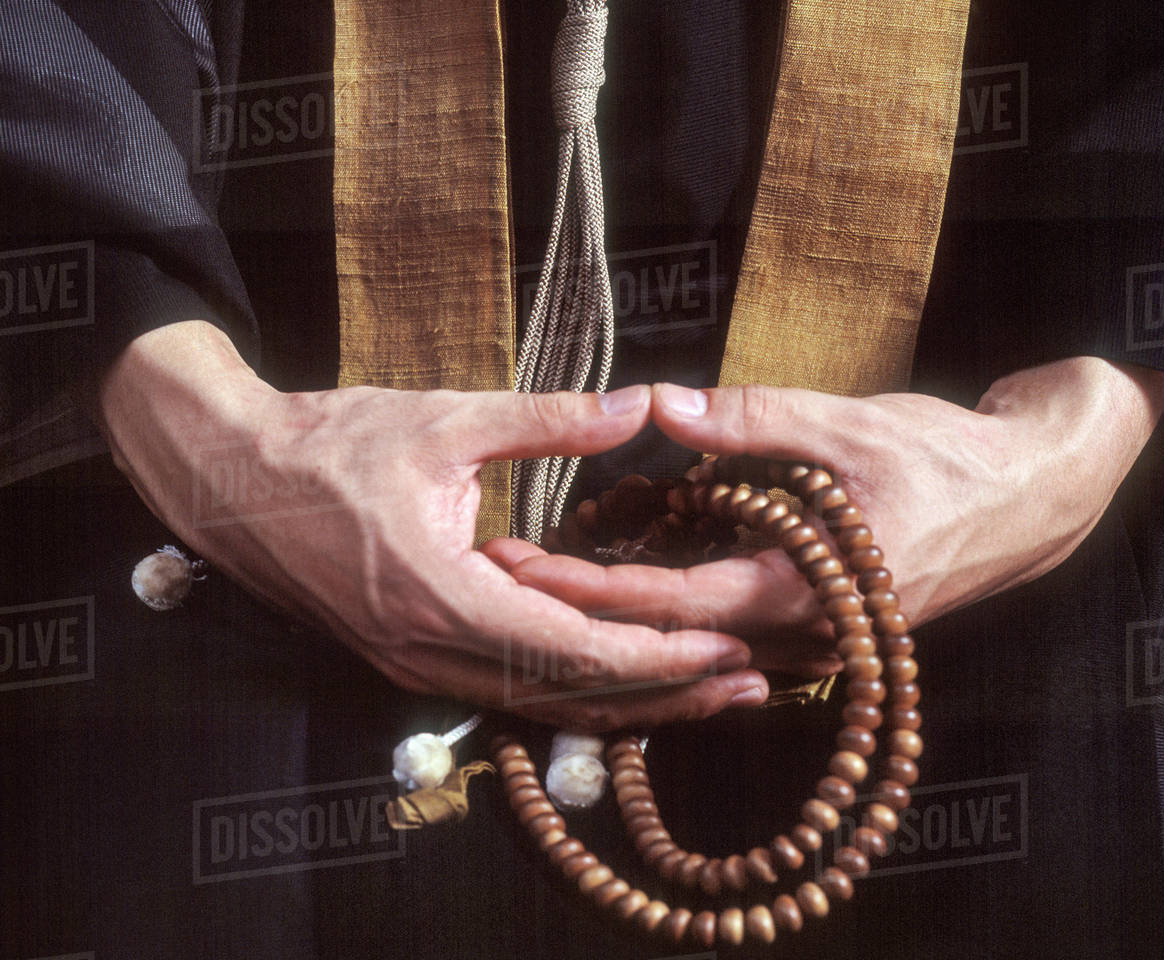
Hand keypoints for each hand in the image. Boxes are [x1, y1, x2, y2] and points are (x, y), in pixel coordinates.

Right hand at [96, 321, 768, 728]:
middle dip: (664, 696)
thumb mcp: (445, 421)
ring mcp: (415, 666)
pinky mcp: (410, 659)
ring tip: (706, 694)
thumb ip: (549, 420)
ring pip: (540, 707)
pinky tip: (621, 679)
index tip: (728, 647)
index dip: (659, 655)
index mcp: (445, 597)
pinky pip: (507, 692)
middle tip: (748, 686)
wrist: (230, 478)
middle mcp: (432, 652)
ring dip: (626, 704)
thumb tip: (639, 404)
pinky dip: (572, 691)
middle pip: (568, 698)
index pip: (575, 648)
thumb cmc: (330, 445)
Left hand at [502, 358, 1163, 674]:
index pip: (675, 601)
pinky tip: (628, 573)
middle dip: (587, 607)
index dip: (594, 587)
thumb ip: (750, 419)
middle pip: (672, 633)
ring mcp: (809, 638)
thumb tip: (659, 403)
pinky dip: (672, 606)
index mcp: (807, 593)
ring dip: (624, 611)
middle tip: (506, 574)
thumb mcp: (848, 425)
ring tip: (549, 575)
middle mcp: (802, 634)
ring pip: (697, 640)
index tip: (525, 568)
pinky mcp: (814, 624)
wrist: (1026, 498)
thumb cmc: (947, 459)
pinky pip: (728, 628)